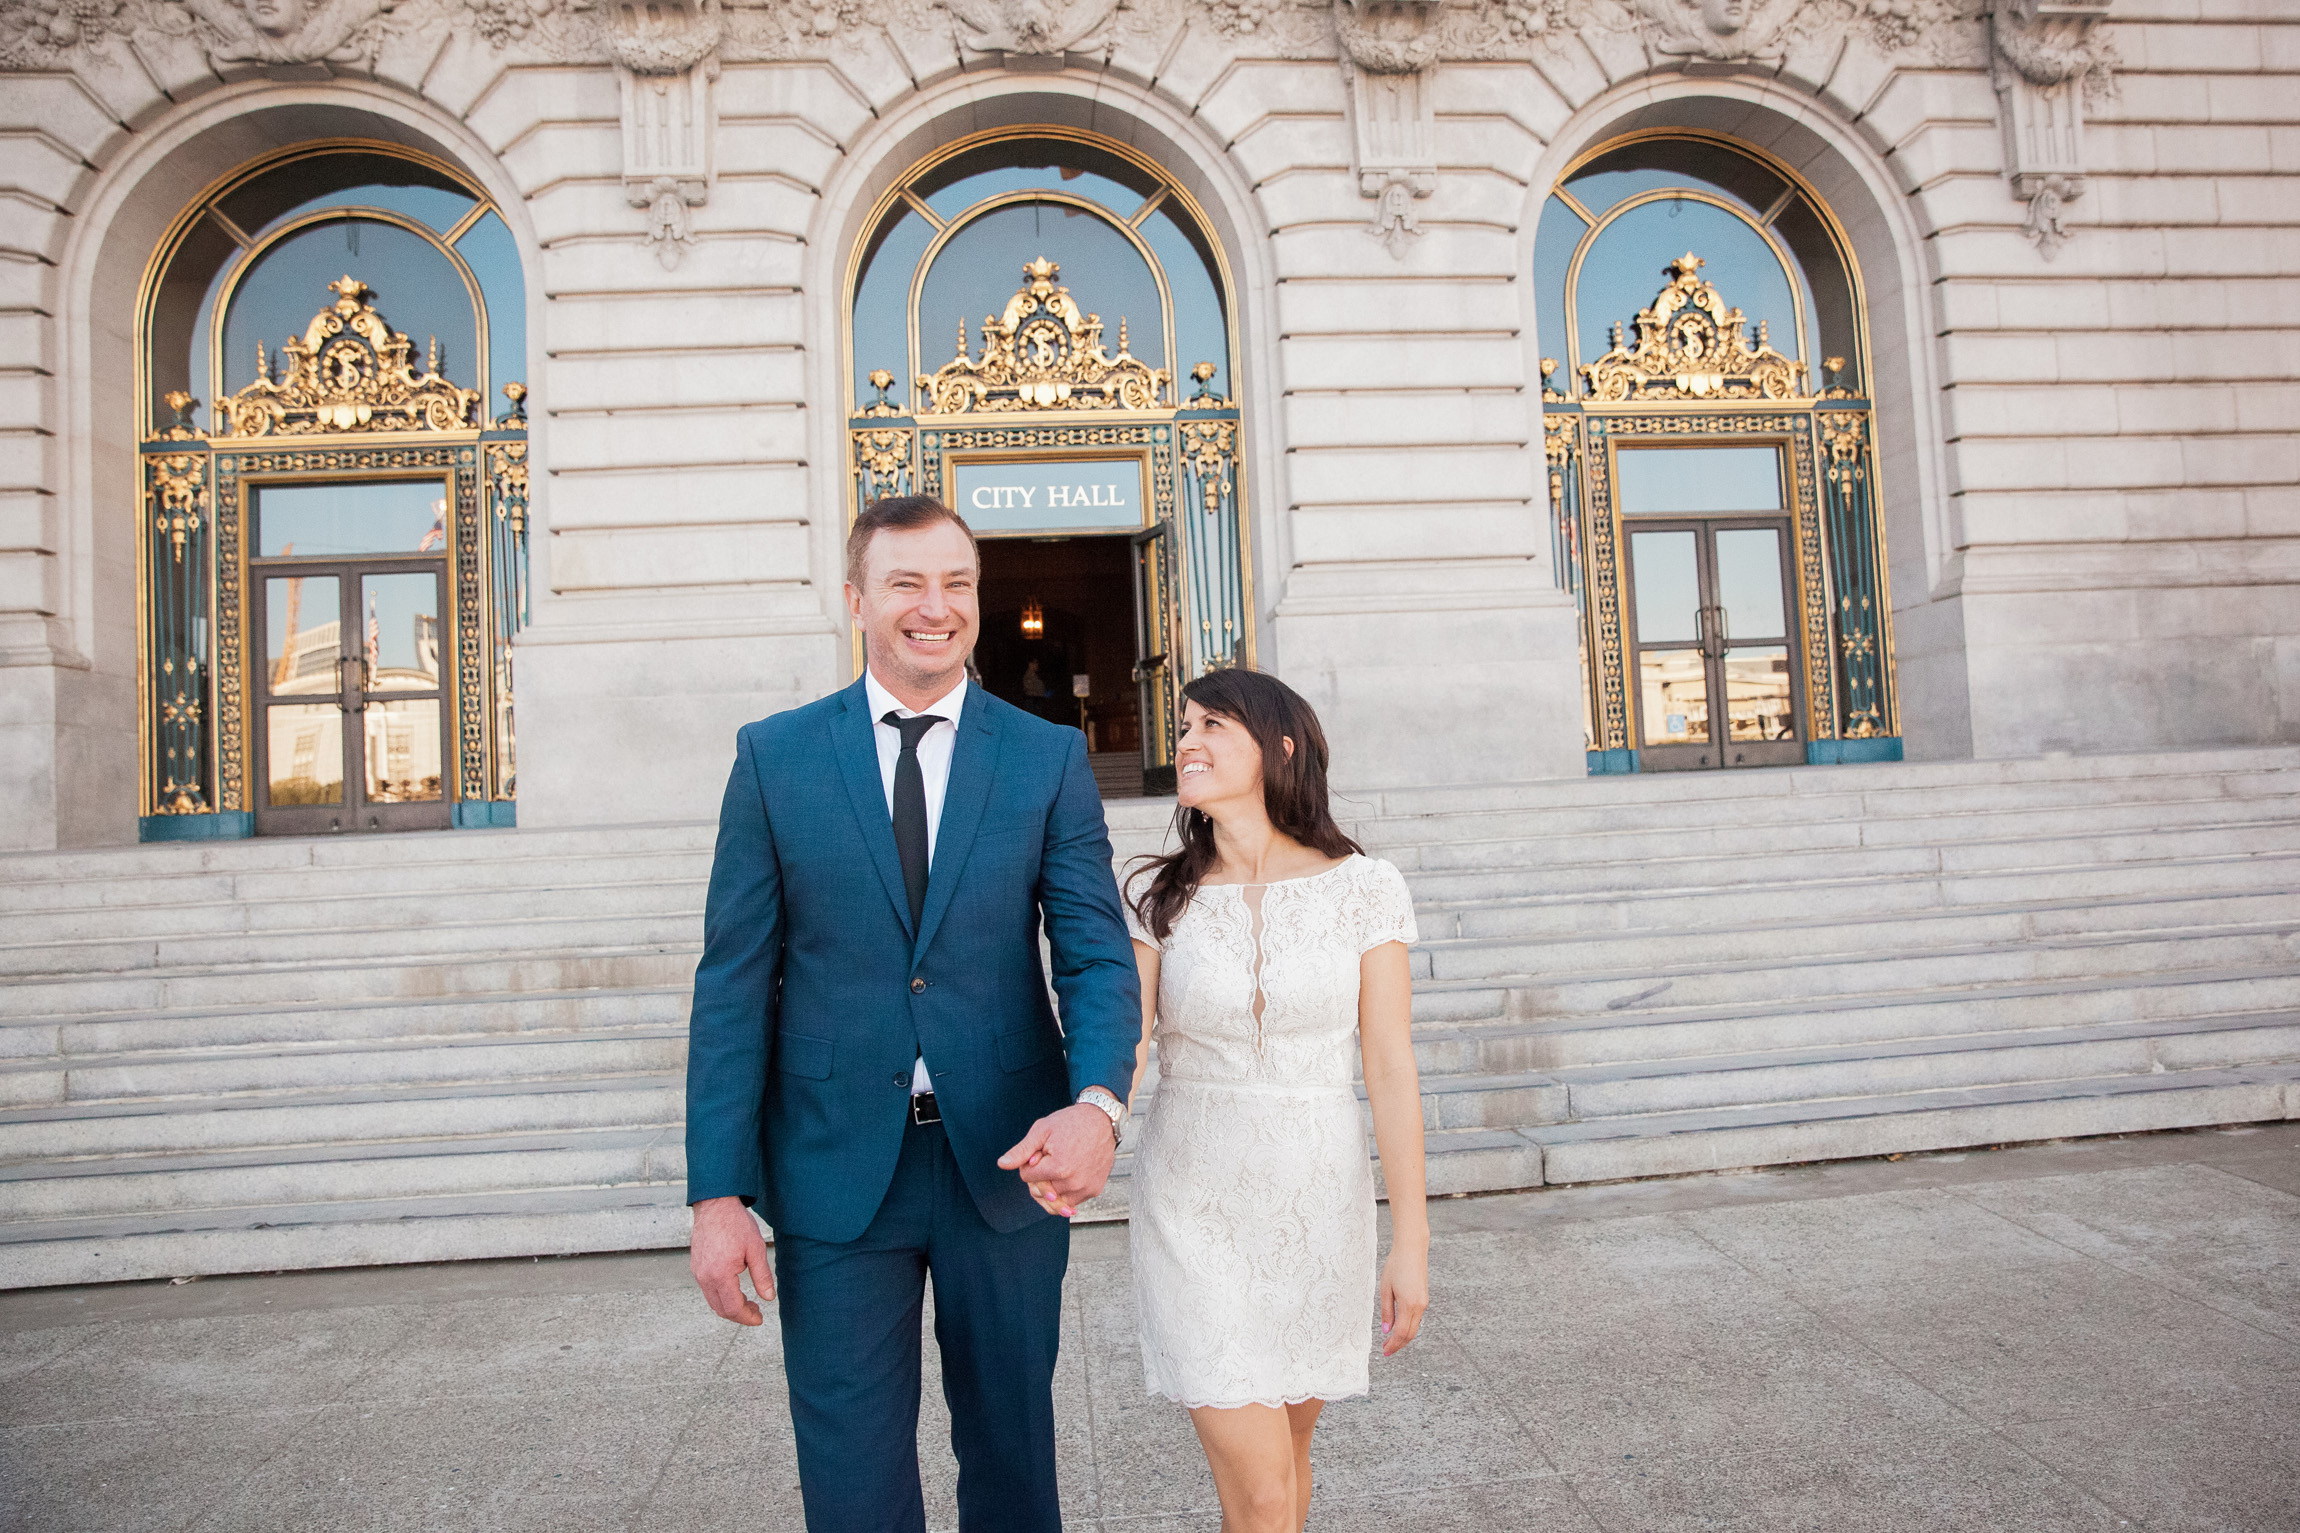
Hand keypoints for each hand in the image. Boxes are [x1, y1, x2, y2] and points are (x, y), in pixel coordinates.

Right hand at [690, 1196, 774, 1324]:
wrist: (715, 1205)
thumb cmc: (735, 1223)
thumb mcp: (756, 1249)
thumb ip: (762, 1277)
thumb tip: (769, 1298)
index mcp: (720, 1275)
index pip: (732, 1308)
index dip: (747, 1318)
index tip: (759, 1318)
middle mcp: (705, 1277)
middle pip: (721, 1309)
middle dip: (739, 1315)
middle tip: (756, 1311)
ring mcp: (698, 1272)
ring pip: (713, 1301)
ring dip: (730, 1306)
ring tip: (748, 1301)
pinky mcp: (696, 1267)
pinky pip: (708, 1290)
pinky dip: (721, 1296)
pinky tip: (735, 1288)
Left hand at [997, 1103, 1117, 1217]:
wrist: (1101, 1120)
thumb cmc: (1070, 1123)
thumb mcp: (1042, 1130)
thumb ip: (1021, 1150)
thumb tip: (1002, 1164)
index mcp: (1058, 1168)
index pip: (1027, 1178)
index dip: (1030, 1163)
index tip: (1041, 1151)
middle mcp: (1074, 1183)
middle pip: (1040, 1191)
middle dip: (1040, 1176)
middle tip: (1051, 1156)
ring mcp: (1086, 1188)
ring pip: (1055, 1199)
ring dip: (1053, 1186)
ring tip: (1062, 1164)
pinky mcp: (1094, 1190)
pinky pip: (1071, 1201)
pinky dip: (1067, 1190)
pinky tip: (1071, 1172)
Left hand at [1378, 1242, 1426, 1356]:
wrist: (1412, 1249)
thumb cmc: (1396, 1266)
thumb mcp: (1385, 1289)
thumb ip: (1386, 1311)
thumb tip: (1386, 1330)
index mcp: (1409, 1305)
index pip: (1401, 1333)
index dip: (1393, 1345)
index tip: (1384, 1351)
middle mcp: (1419, 1306)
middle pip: (1410, 1334)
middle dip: (1399, 1344)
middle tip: (1386, 1350)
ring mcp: (1423, 1302)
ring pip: (1414, 1327)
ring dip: (1403, 1337)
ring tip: (1390, 1341)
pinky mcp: (1424, 1298)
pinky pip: (1416, 1318)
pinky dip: (1407, 1326)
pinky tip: (1398, 1327)